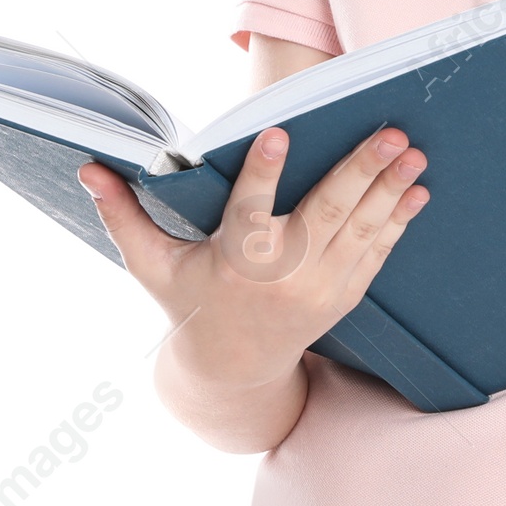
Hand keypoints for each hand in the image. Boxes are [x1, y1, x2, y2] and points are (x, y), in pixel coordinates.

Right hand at [77, 125, 428, 395]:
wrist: (232, 372)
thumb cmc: (189, 302)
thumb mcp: (151, 265)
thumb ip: (123, 215)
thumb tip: (88, 169)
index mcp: (235, 261)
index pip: (250, 210)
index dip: (264, 172)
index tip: (279, 133)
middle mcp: (282, 276)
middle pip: (326, 213)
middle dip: (361, 171)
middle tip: (390, 133)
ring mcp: (319, 289)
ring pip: (360, 230)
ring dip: (391, 190)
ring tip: (413, 154)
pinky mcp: (343, 297)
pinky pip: (375, 254)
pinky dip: (398, 223)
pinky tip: (417, 192)